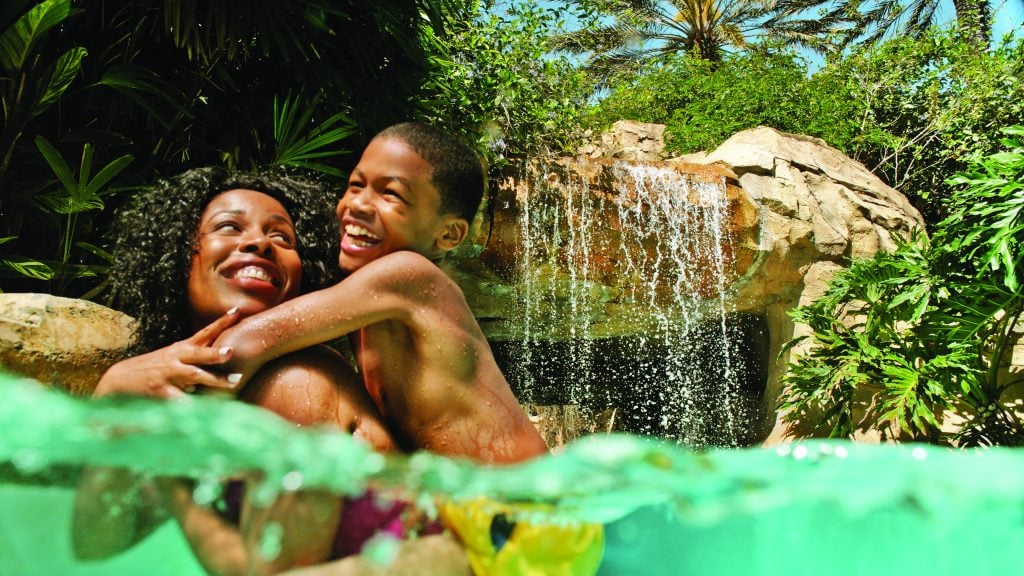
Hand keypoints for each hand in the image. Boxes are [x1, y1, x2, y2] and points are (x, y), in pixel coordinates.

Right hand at [94, 308, 243, 398]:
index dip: (221, 322)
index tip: (237, 311)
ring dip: (214, 379)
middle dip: (216, 353)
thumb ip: (197, 355)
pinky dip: (195, 403)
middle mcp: (176, 359)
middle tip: (232, 351)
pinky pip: (182, 399)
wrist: (120, 380)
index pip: (204, 332)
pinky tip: (209, 409)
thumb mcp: (175, 357)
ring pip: (194, 376)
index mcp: (182, 349)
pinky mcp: (161, 392)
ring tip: (235, 383)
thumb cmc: (155, 369)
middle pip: (199, 353)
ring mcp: (168, 375)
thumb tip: (226, 353)